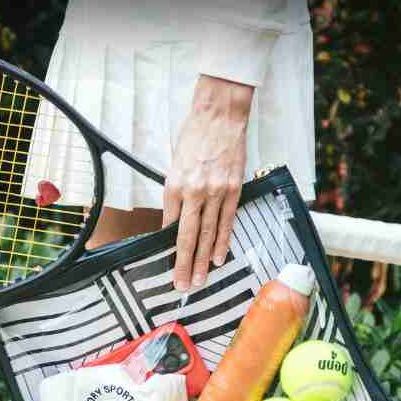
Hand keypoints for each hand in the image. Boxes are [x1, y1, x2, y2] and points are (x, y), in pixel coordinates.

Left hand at [163, 75, 253, 291]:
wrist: (219, 115)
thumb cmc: (193, 136)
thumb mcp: (174, 164)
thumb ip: (175, 193)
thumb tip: (174, 220)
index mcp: (174, 186)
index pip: (170, 226)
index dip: (169, 248)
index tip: (167, 266)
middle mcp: (193, 192)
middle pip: (188, 236)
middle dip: (184, 264)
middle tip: (182, 285)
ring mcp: (216, 192)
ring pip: (209, 233)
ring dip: (204, 260)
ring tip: (200, 279)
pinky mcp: (233, 189)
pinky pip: (227, 221)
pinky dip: (223, 241)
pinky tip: (219, 258)